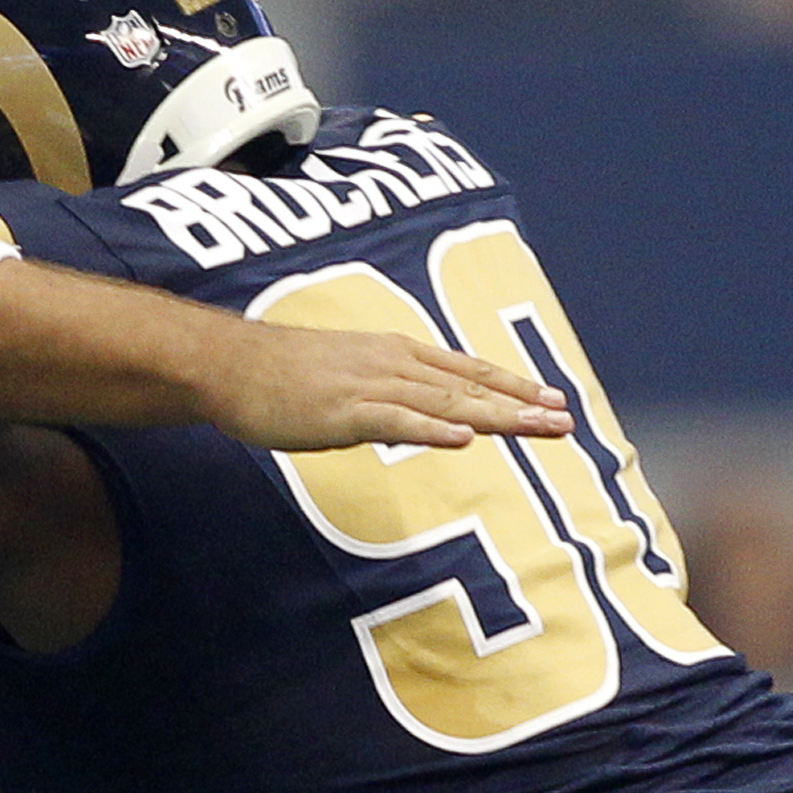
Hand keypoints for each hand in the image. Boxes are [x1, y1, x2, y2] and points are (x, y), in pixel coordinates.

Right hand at [205, 324, 572, 449]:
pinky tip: (464, 439)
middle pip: (465, 385)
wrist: (226, 364)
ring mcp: (368, 386)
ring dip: (496, 415)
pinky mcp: (343, 412)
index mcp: (389, 353)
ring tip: (538, 426)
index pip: (462, 370)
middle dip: (519, 402)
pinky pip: (396, 421)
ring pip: (445, 402)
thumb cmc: (274, 373)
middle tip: (566, 418)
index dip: (508, 384)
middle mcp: (389, 364)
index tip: (549, 399)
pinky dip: (432, 430)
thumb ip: (378, 394)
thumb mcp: (339, 376)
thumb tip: (406, 415)